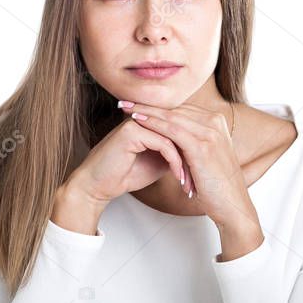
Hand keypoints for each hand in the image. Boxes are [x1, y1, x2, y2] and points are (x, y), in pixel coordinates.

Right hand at [67, 115, 193, 205]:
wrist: (98, 185)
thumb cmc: (125, 174)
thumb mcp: (158, 163)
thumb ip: (174, 153)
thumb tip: (196, 154)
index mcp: (151, 122)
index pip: (181, 130)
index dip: (193, 151)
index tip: (203, 173)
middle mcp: (145, 117)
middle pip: (180, 132)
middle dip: (193, 157)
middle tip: (202, 179)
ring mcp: (138, 121)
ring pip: (175, 137)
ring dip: (186, 162)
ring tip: (190, 182)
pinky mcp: (132, 131)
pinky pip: (163, 144)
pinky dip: (174, 162)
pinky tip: (179, 177)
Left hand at [118, 100, 260, 233]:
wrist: (232, 205)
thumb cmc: (216, 186)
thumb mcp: (205, 156)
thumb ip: (192, 141)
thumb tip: (171, 136)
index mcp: (216, 122)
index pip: (181, 108)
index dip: (158, 106)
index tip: (137, 104)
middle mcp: (215, 122)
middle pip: (175, 109)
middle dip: (148, 105)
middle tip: (126, 101)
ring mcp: (210, 132)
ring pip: (171, 116)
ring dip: (146, 111)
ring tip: (126, 108)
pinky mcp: (202, 145)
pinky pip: (172, 130)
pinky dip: (153, 124)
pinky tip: (137, 121)